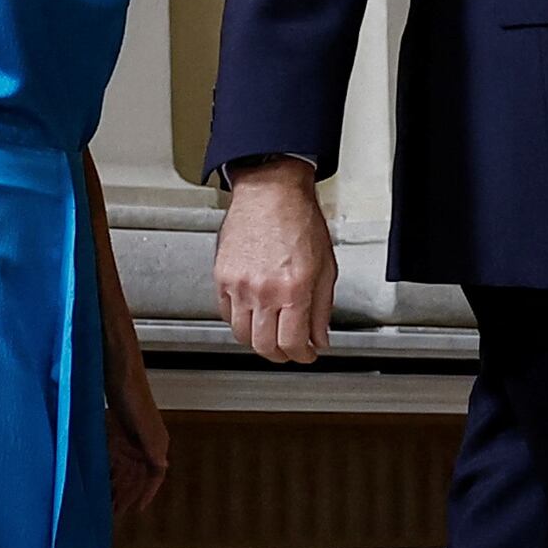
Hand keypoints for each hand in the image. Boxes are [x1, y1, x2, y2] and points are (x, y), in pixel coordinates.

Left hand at [109, 379, 170, 519]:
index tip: (137, 509)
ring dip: (117, 485)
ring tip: (104, 501)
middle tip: (114, 512)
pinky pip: (115, 458)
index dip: (147, 494)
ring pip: (125, 469)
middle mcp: (146, 444)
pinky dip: (109, 470)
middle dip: (127, 494)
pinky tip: (99, 479)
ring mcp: (132, 439)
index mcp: (157, 442)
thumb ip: (152, 444)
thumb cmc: (133, 394)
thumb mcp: (142, 422)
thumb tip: (162, 465)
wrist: (119, 372)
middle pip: (137, 476)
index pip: (155, 475)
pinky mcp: (118, 433)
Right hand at [213, 159, 334, 365]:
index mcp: (294, 289)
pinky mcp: (222, 277)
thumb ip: (322, 308)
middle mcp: (264, 291)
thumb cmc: (299, 220)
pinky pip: (226, 313)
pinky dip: (239, 320)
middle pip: (265, 346)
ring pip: (242, 335)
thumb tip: (320, 337)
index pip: (293, 343)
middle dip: (280, 355)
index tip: (306, 354)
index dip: (302, 356)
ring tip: (270, 333)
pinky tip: (253, 313)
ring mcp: (239, 285)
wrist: (271, 191)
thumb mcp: (326, 266)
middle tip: (288, 350)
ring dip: (258, 340)